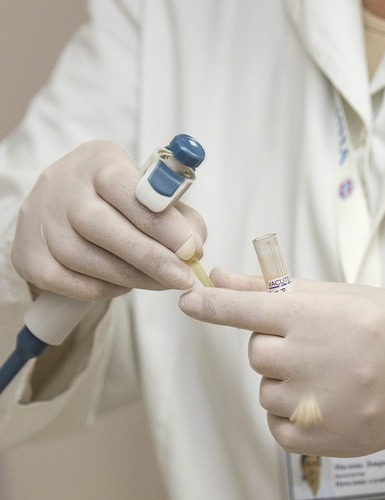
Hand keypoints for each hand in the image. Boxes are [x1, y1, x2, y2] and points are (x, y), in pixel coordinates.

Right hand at [11, 140, 205, 300]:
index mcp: (99, 161)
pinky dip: (100, 288)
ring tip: (162, 283)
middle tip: (182, 278)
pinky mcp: (27, 253)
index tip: (192, 249)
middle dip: (149, 257)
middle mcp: (61, 185)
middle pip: (100, 225)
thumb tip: (193, 249)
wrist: (67, 204)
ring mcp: (39, 219)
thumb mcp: (155, 194)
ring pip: (80, 256)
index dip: (163, 223)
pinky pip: (63, 280)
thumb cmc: (124, 200)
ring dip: (130, 277)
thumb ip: (181, 218)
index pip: (127, 189)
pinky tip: (125, 285)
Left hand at [179, 268, 384, 456]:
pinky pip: (278, 426)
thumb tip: (225, 278)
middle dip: (279, 345)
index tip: (189, 299)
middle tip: (319, 343)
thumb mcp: (345, 296)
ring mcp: (317, 404)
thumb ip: (279, 290)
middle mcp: (311, 360)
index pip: (244, 309)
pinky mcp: (323, 439)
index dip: (212, 304)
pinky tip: (327, 401)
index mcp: (315, 318)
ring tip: (334, 374)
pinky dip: (293, 414)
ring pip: (268, 390)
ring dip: (288, 381)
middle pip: (257, 352)